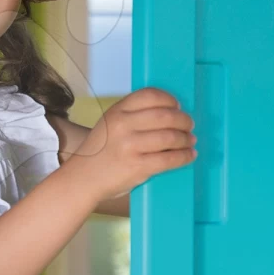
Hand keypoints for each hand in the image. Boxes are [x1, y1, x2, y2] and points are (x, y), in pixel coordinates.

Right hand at [67, 87, 195, 200]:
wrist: (83, 178)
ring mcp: (130, 146)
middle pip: (165, 115)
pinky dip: (184, 156)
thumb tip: (169, 113)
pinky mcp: (138, 166)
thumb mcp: (110, 124)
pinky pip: (170, 159)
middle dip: (183, 120)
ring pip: (170, 137)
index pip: (150, 96)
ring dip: (186, 139)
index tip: (177, 106)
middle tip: (189, 125)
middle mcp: (123, 125)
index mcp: (117, 111)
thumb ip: (132, 115)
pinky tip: (189, 155)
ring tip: (190, 141)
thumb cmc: (100, 151)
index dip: (169, 99)